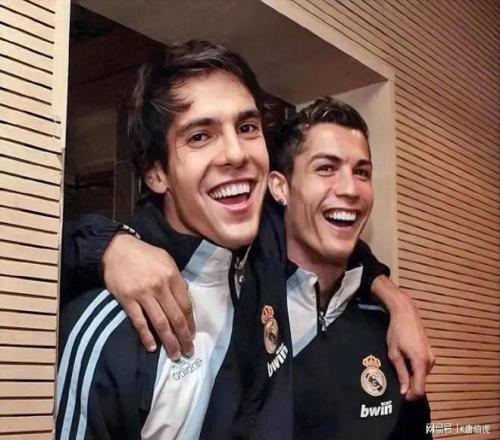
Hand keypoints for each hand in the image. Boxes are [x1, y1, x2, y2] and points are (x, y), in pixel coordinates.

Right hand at [102, 232, 194, 358]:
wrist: (116, 248)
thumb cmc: (144, 254)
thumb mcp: (166, 260)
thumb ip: (176, 279)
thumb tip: (184, 298)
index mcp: (172, 276)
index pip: (185, 305)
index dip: (190, 323)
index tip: (192, 335)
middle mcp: (160, 287)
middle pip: (175, 317)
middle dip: (183, 337)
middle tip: (188, 352)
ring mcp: (143, 294)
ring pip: (160, 323)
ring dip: (169, 341)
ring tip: (175, 354)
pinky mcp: (127, 300)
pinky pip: (139, 322)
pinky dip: (146, 336)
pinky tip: (152, 347)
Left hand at [371, 276, 434, 399]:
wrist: (406, 313)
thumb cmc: (397, 332)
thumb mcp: (394, 353)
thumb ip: (401, 373)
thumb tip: (404, 391)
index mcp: (421, 362)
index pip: (419, 389)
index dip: (411, 396)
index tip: (400, 396)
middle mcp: (430, 362)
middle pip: (421, 382)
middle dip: (410, 386)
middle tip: (396, 382)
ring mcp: (432, 357)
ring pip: (422, 375)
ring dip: (412, 376)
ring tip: (398, 368)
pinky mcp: (430, 353)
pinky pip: (423, 367)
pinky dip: (415, 369)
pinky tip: (404, 362)